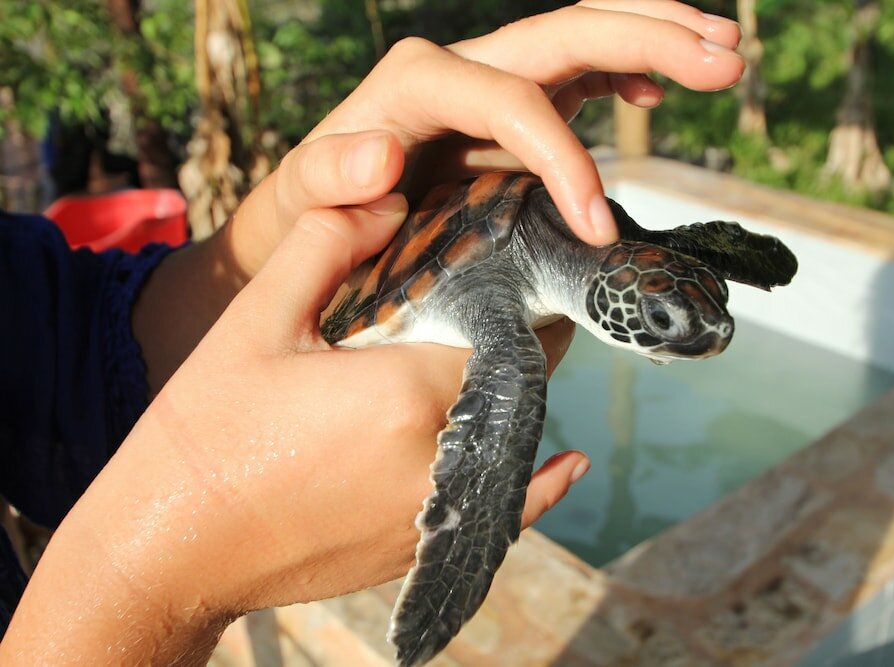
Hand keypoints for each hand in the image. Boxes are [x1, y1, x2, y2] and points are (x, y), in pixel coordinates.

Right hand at [2, 205, 583, 662]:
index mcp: (405, 390)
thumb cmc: (206, 430)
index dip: (511, 292)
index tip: (516, 263)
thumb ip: (326, 245)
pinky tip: (569, 463)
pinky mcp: (424, 547)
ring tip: (517, 349)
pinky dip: (542, 485)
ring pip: (512, 437)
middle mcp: (438, 455)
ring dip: (517, 394)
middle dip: (518, 336)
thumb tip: (390, 193)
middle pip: (513, 381)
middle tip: (514, 299)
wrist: (171, 549)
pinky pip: (506, 509)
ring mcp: (437, 510)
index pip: (498, 327)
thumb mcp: (256, 321)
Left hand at [228, 0, 742, 277]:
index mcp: (418, 82)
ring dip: (658, 37)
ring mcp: (490, 79)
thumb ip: (329, 175)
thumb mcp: (301, 198)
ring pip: (584, 36)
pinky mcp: (507, 104)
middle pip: (569, 30)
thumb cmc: (305, 212)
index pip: (516, 100)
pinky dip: (623, 75)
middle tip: (728, 58)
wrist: (305, 212)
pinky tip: (654, 96)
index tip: (596, 224)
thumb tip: (384, 151)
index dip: (565, 157)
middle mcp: (461, 65)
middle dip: (653, 39)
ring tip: (727, 52)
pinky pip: (576, 75)